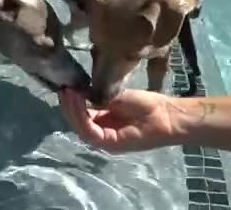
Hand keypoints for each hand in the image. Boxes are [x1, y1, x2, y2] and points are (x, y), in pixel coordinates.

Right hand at [59, 87, 178, 152]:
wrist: (166, 114)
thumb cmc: (146, 105)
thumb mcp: (116, 97)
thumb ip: (97, 98)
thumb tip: (78, 91)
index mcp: (103, 123)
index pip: (81, 116)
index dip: (72, 103)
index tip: (67, 87)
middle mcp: (102, 134)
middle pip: (77, 123)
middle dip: (68, 106)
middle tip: (64, 89)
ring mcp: (105, 141)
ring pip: (81, 128)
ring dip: (72, 110)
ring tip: (70, 93)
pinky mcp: (110, 143)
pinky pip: (89, 131)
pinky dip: (81, 116)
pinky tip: (79, 101)